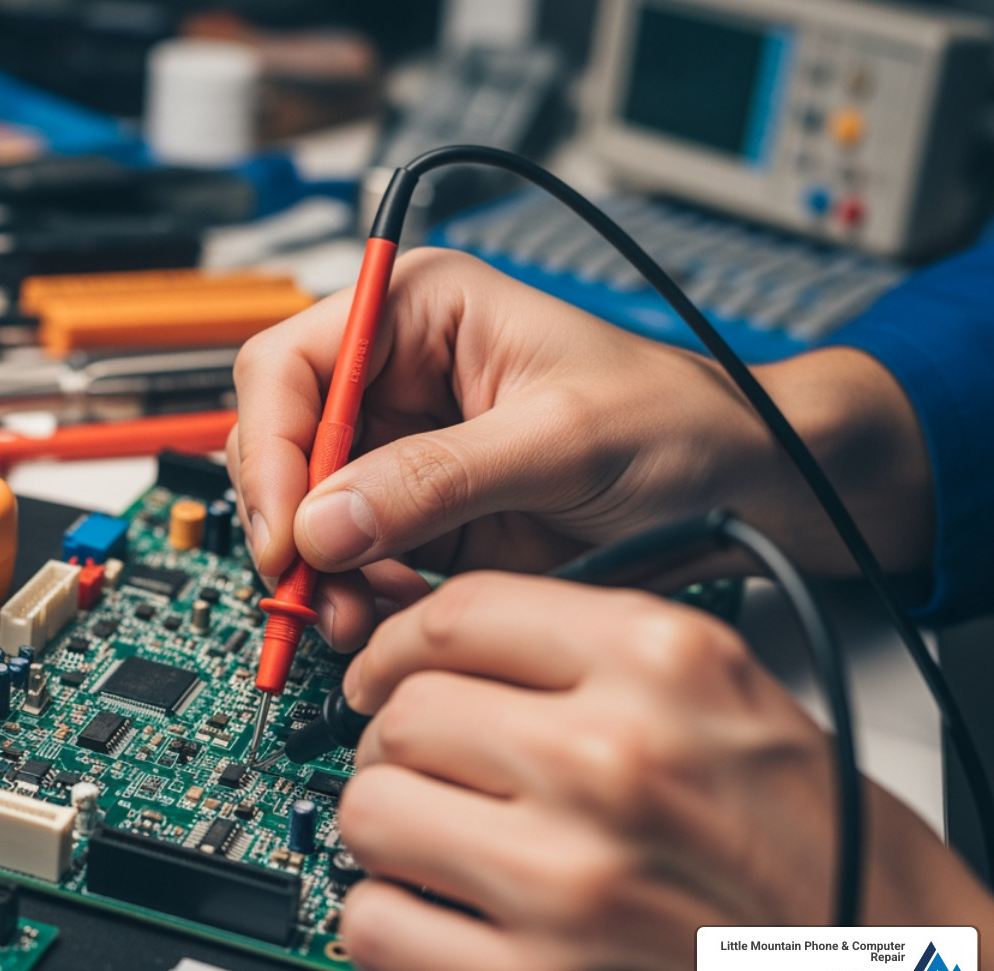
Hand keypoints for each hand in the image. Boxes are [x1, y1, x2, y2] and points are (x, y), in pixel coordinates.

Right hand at [227, 248, 932, 651]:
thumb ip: (438, 478)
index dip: (269, 449)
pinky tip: (385, 616)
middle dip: (289, 522)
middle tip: (308, 590)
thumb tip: (324, 523)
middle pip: (281, 443)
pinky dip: (353, 596)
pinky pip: (349, 559)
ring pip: (305, 511)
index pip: (289, 367)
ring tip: (355, 617)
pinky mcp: (417, 518)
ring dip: (317, 571)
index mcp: (419, 312)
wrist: (741, 488)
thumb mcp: (561, 440)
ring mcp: (402, 452)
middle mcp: (396, 376)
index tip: (286, 533)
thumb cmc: (678, 424)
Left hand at [333, 572, 993, 970]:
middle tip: (426, 770)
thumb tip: (433, 647)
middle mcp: (613, 757)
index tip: (387, 672)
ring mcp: (571, 879)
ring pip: (372, 811)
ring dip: (389, 827)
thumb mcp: (723, 695)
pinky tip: (445, 915)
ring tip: (441, 841)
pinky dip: (391, 919)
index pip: (457, 615)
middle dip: (397, 742)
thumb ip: (586, 655)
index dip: (397, 646)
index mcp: (662, 664)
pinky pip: (377, 922)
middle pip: (404, 712)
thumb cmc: (813, 848)